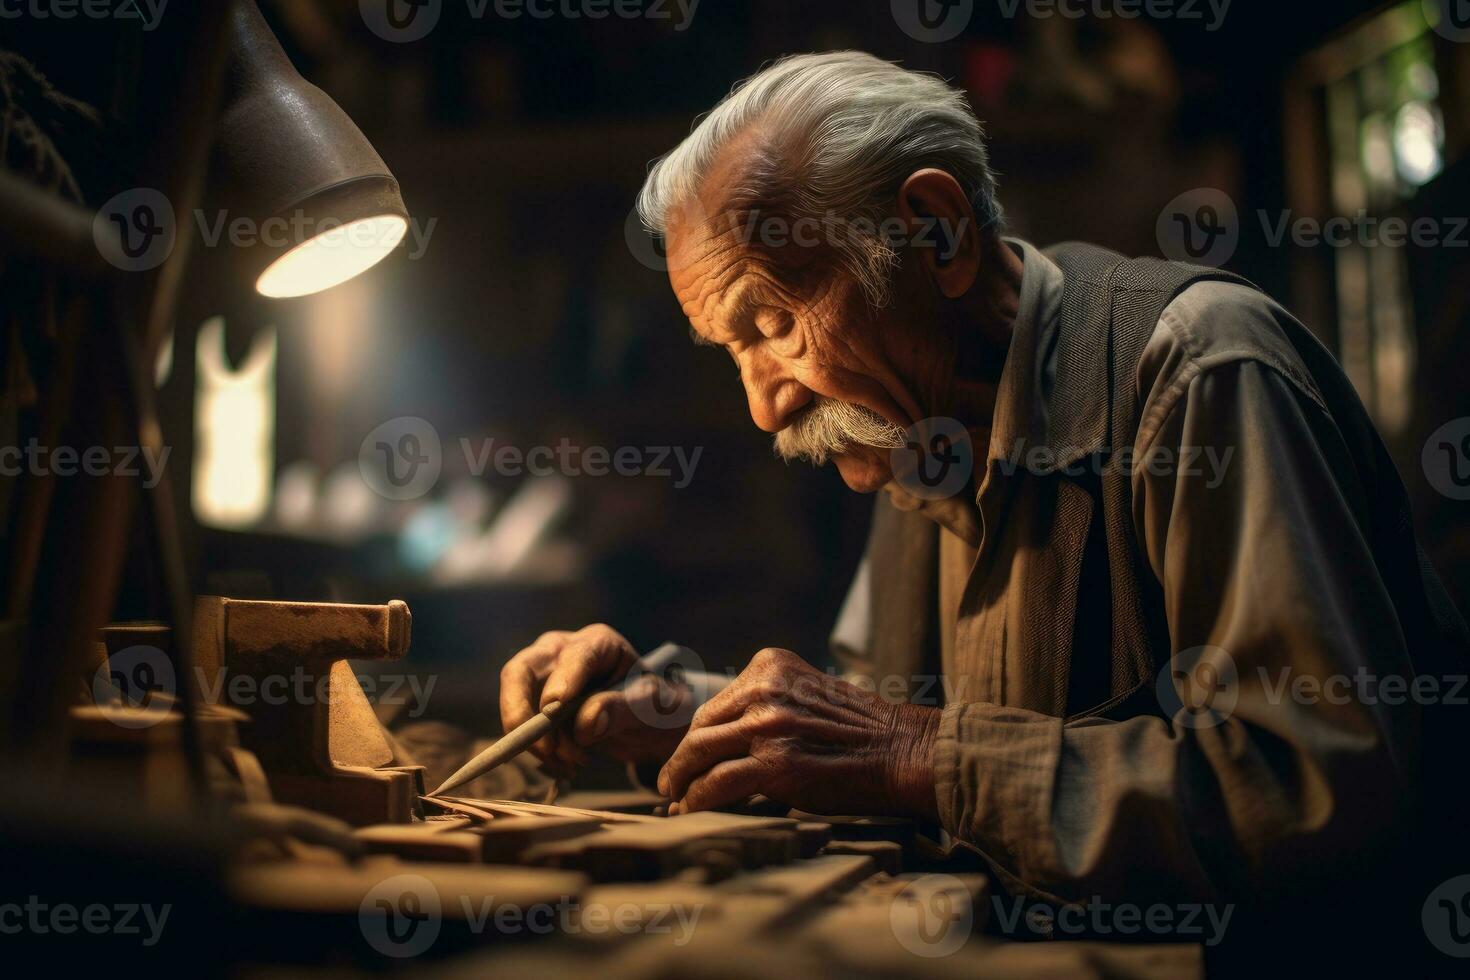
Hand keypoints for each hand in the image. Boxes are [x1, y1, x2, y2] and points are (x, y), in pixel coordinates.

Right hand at [499, 624, 695, 775]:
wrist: (645, 722)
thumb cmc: (653, 706)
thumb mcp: (650, 708)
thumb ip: (621, 710)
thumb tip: (585, 723)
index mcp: (599, 643)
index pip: (575, 655)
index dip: (562, 680)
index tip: (552, 709)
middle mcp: (562, 651)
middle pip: (522, 670)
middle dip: (522, 711)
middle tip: (544, 749)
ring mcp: (543, 675)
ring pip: (515, 700)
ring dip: (535, 740)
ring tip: (572, 764)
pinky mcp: (533, 701)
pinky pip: (520, 725)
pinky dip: (538, 750)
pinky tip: (565, 766)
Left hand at [656, 647, 940, 817]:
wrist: (902, 751)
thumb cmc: (860, 731)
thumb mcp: (807, 695)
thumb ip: (768, 704)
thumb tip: (725, 739)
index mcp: (770, 666)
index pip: (717, 704)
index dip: (697, 735)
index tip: (687, 755)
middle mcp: (764, 688)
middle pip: (702, 726)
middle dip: (682, 757)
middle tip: (670, 780)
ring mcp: (767, 724)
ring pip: (700, 753)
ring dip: (680, 780)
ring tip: (674, 798)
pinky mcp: (774, 762)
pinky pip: (717, 782)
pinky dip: (696, 798)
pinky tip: (689, 809)